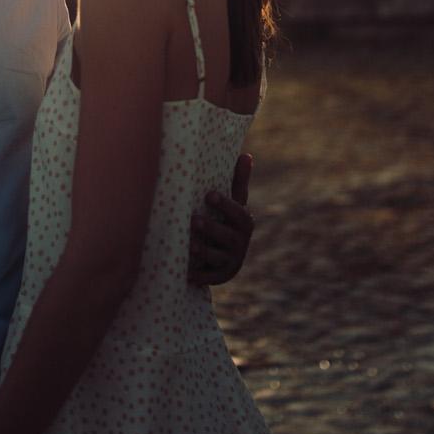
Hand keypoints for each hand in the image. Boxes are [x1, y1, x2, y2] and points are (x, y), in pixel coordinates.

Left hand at [186, 152, 252, 286]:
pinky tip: (186, 274)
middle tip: (194, 221)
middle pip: (227, 237)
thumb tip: (246, 155)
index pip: (239, 213)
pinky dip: (199, 277)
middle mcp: (240, 243)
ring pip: (217, 258)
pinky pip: (209, 278)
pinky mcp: (219, 277)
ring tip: (189, 246)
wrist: (226, 257)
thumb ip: (238, 182)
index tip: (208, 194)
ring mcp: (231, 261)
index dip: (225, 205)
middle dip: (212, 229)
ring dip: (204, 252)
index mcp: (244, 223)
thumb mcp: (234, 204)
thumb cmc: (226, 221)